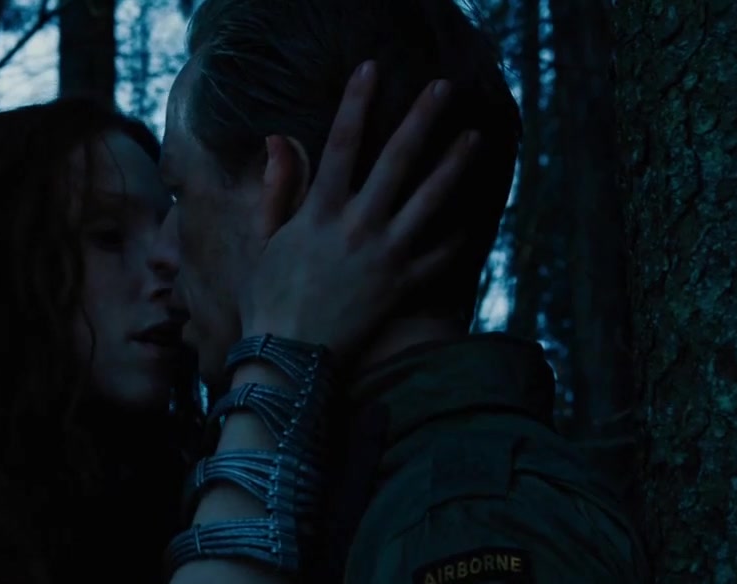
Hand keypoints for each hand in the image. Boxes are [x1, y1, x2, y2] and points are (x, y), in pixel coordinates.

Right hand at [238, 61, 480, 358]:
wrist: (289, 359)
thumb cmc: (269, 298)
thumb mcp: (263, 239)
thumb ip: (277, 188)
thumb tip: (279, 139)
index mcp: (319, 212)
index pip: (341, 144)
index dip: (356, 103)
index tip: (371, 70)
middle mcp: (357, 228)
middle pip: (396, 161)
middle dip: (421, 120)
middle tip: (443, 89)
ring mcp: (385, 257)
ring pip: (429, 202)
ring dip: (453, 166)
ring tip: (474, 138)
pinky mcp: (402, 287)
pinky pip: (439, 256)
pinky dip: (458, 235)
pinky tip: (473, 216)